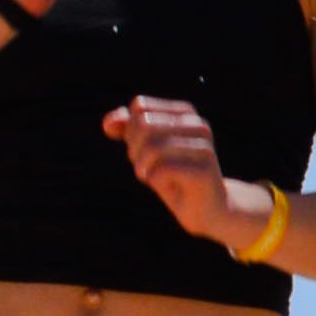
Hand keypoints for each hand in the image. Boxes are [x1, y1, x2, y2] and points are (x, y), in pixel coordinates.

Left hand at [103, 96, 244, 241]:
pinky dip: (155, 180)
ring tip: (153, 177)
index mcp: (185, 113)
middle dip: (135, 149)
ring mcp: (203, 146)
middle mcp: (197, 124)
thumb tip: (107, 123)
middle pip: (145, 124)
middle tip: (145, 167)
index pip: (140, 107)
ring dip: (143, 167)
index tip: (141, 150)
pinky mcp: (204, 170)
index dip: (130, 130)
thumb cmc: (174, 178)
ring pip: (152, 147)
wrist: (208, 209)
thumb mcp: (145, 151)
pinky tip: (169, 187)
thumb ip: (127, 131)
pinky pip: (162, 170)